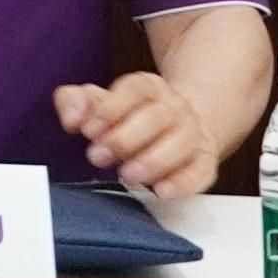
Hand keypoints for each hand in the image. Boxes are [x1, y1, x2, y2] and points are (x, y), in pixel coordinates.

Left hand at [57, 73, 227, 197]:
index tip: (88, 131)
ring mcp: (193, 133)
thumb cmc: (128, 117)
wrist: (178, 126)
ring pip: (180, 143)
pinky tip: (161, 191)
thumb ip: (75, 101)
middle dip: (124, 139)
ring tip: (126, 175)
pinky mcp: (204, 161)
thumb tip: (72, 119)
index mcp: (148, 86)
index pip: (135, 89)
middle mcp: (175, 107)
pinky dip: (182, 182)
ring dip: (153, 160)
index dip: (110, 109)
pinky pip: (200, 171)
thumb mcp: (98, 102)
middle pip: (156, 117)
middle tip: (98, 157)